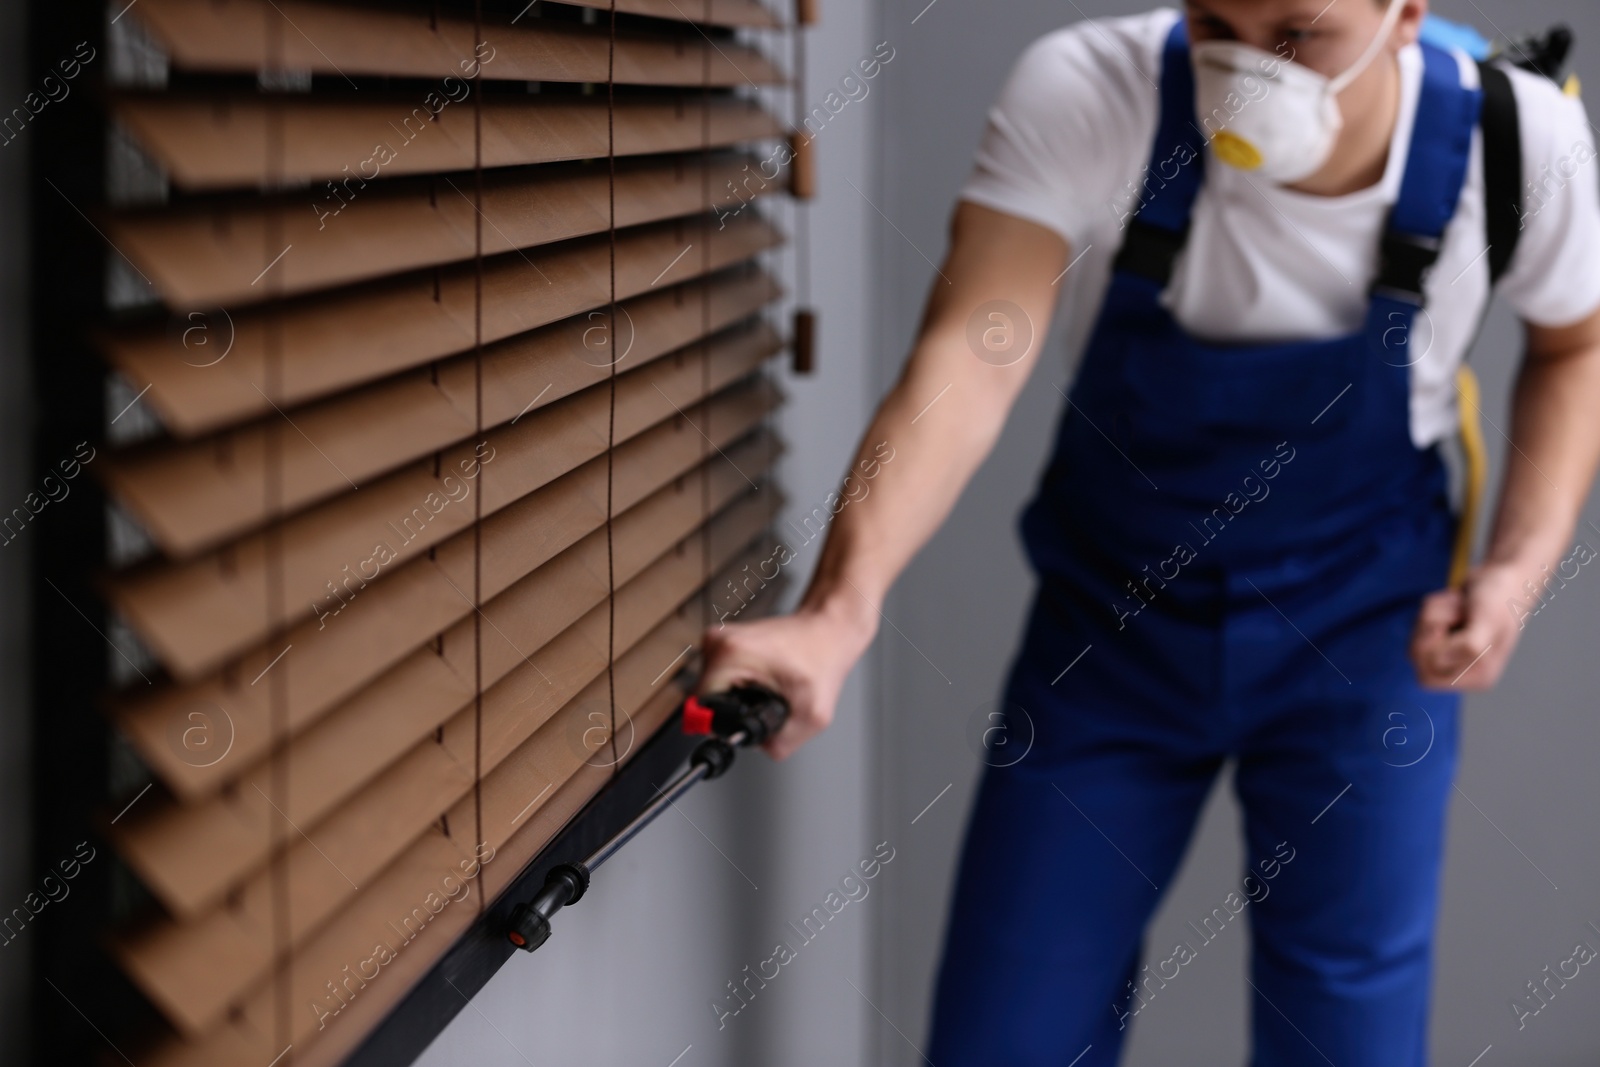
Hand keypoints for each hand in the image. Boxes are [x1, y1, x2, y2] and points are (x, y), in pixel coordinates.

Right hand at [697, 599, 876, 760]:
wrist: (827, 629)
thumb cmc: (823, 656)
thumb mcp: (811, 714)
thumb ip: (782, 743)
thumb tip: (757, 748)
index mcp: (731, 654)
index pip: (700, 707)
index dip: (721, 725)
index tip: (745, 719)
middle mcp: (718, 643)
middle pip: (706, 700)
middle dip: (736, 710)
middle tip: (769, 698)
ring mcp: (719, 640)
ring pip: (712, 690)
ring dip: (738, 697)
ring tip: (770, 685)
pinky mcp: (724, 642)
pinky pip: (720, 677)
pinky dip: (740, 684)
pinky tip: (765, 678)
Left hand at [1409, 561, 1528, 689]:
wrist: (1505, 575)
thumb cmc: (1500, 599)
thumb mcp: (1487, 622)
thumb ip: (1468, 646)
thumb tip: (1441, 662)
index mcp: (1478, 677)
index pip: (1427, 678)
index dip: (1427, 652)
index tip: (1443, 628)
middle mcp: (1464, 669)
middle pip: (1416, 658)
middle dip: (1428, 628)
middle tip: (1454, 612)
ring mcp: (1451, 652)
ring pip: (1415, 638)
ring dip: (1433, 614)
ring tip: (1459, 605)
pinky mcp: (1443, 634)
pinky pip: (1419, 623)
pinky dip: (1433, 606)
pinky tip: (1456, 600)